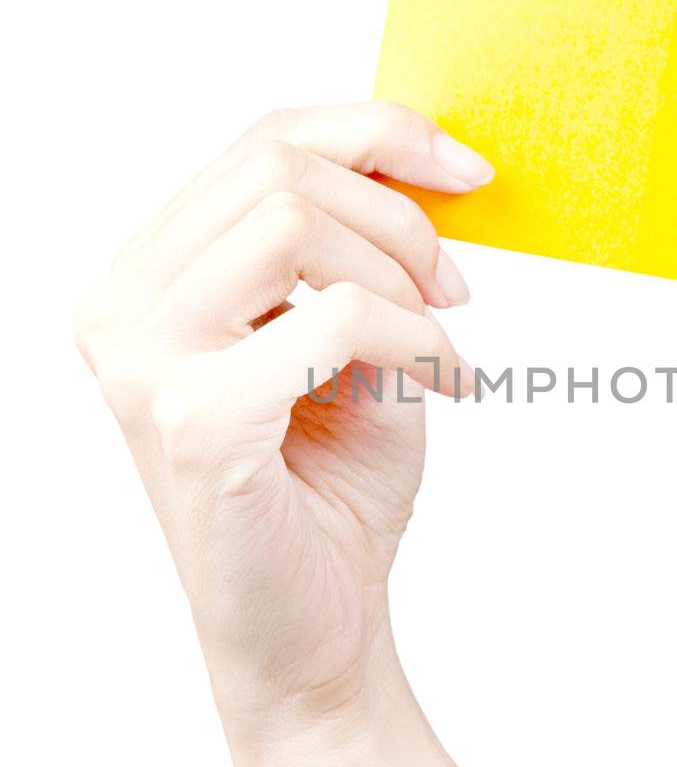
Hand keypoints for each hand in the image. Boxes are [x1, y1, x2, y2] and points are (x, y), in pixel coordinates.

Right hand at [73, 102, 492, 745]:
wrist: (314, 634)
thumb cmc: (326, 490)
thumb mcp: (351, 337)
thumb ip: (354, 247)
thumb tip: (416, 154)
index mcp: (150, 278)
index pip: (258, 144)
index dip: (375, 133)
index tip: (464, 170)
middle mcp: (123, 309)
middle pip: (275, 166)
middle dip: (399, 213)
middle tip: (456, 288)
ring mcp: (144, 364)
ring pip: (293, 223)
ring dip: (401, 274)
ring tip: (440, 337)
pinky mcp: (196, 421)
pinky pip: (332, 317)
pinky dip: (413, 340)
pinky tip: (444, 386)